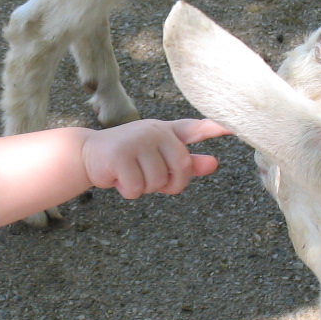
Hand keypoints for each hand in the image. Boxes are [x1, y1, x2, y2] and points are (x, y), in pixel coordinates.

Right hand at [81, 118, 228, 198]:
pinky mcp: (121, 155)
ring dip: (143, 188)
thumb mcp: (158, 158)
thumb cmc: (129, 157)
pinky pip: (137, 188)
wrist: (88, 154)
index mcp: (167, 131)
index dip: (214, 128)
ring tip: (129, 173)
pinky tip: (117, 177)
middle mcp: (155, 131)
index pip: (195, 129)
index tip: (232, 128)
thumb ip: (186, 162)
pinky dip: (128, 191)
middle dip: (168, 184)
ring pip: (157, 182)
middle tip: (149, 178)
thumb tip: (215, 163)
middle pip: (181, 169)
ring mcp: (138, 141)